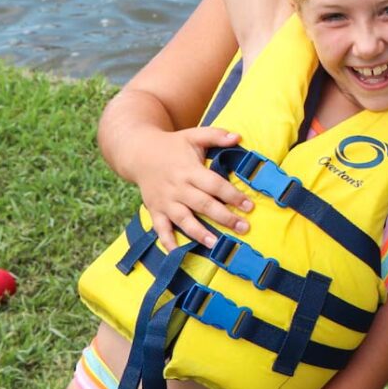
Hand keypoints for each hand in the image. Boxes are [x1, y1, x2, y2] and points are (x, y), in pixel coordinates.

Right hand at [130, 124, 252, 250]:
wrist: (139, 153)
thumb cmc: (173, 145)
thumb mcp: (193, 135)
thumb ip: (216, 135)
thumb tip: (239, 137)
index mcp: (189, 170)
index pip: (214, 184)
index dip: (231, 195)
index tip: (249, 206)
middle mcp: (177, 187)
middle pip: (203, 204)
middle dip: (224, 217)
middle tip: (243, 228)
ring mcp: (165, 201)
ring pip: (183, 219)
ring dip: (199, 233)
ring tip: (215, 244)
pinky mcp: (155, 210)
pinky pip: (160, 228)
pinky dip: (167, 241)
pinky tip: (176, 252)